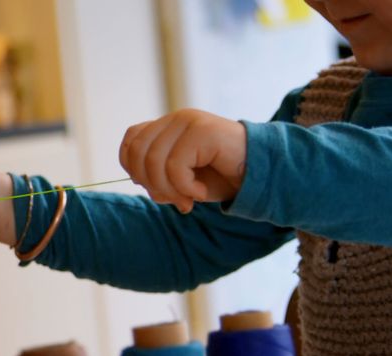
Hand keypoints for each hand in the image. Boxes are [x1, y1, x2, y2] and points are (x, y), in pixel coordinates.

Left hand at [119, 109, 246, 213]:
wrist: (261, 175)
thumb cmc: (219, 177)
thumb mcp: (179, 178)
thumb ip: (155, 174)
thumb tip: (136, 178)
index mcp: (167, 127)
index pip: (130, 143)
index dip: (134, 170)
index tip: (157, 189)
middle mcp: (175, 119)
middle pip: (138, 153)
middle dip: (151, 185)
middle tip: (174, 201)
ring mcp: (189, 122)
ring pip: (153, 161)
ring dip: (168, 190)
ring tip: (187, 200)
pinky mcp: (203, 131)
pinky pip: (175, 166)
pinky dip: (185, 188)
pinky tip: (201, 193)